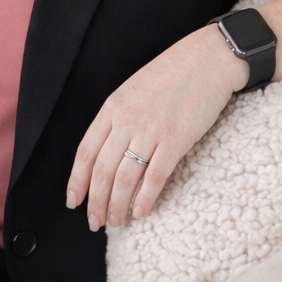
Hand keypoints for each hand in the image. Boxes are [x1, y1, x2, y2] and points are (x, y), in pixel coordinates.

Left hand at [67, 23, 247, 229]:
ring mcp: (151, 130)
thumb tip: (107, 151)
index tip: (73, 201)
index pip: (85, 151)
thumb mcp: (133, 90)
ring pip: (124, 178)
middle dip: (95, 201)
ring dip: (117, 205)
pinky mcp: (176, 139)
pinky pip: (154, 177)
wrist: (207, 59)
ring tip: (116, 222)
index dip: (77, 181)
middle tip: (95, 222)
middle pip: (102, 170)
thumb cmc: (172, 74)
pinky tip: (141, 211)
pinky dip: (145, 198)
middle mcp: (127, 119)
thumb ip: (119, 117)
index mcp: (112, 107)